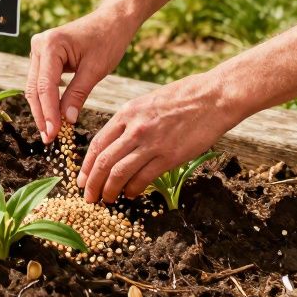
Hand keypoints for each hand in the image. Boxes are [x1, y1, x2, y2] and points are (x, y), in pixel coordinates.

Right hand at [26, 9, 134, 143]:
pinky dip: (47, 99)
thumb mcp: (95, 70)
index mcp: (50, 45)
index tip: (53, 134)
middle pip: (35, 88)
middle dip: (42, 115)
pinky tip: (53, 117)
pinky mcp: (44, 56)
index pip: (45, 87)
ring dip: (42, 110)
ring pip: (35, 87)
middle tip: (49, 139)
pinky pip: (41, 82)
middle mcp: (39, 45)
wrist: (112, 21)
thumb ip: (78, 95)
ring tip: (50, 132)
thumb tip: (66, 121)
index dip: (48, 113)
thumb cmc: (107, 40)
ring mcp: (39, 50)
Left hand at [78, 71, 239, 203]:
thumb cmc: (184, 97)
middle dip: (92, 183)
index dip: (87, 166)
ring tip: (108, 199)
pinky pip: (143, 178)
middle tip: (89, 197)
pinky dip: (132, 189)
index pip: (97, 144)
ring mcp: (151, 143)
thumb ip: (130, 121)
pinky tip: (130, 194)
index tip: (83, 179)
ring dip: (109, 190)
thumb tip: (117, 143)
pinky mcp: (169, 156)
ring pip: (118, 173)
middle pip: (103, 161)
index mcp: (126, 113)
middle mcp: (134, 128)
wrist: (214, 97)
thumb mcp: (148, 102)